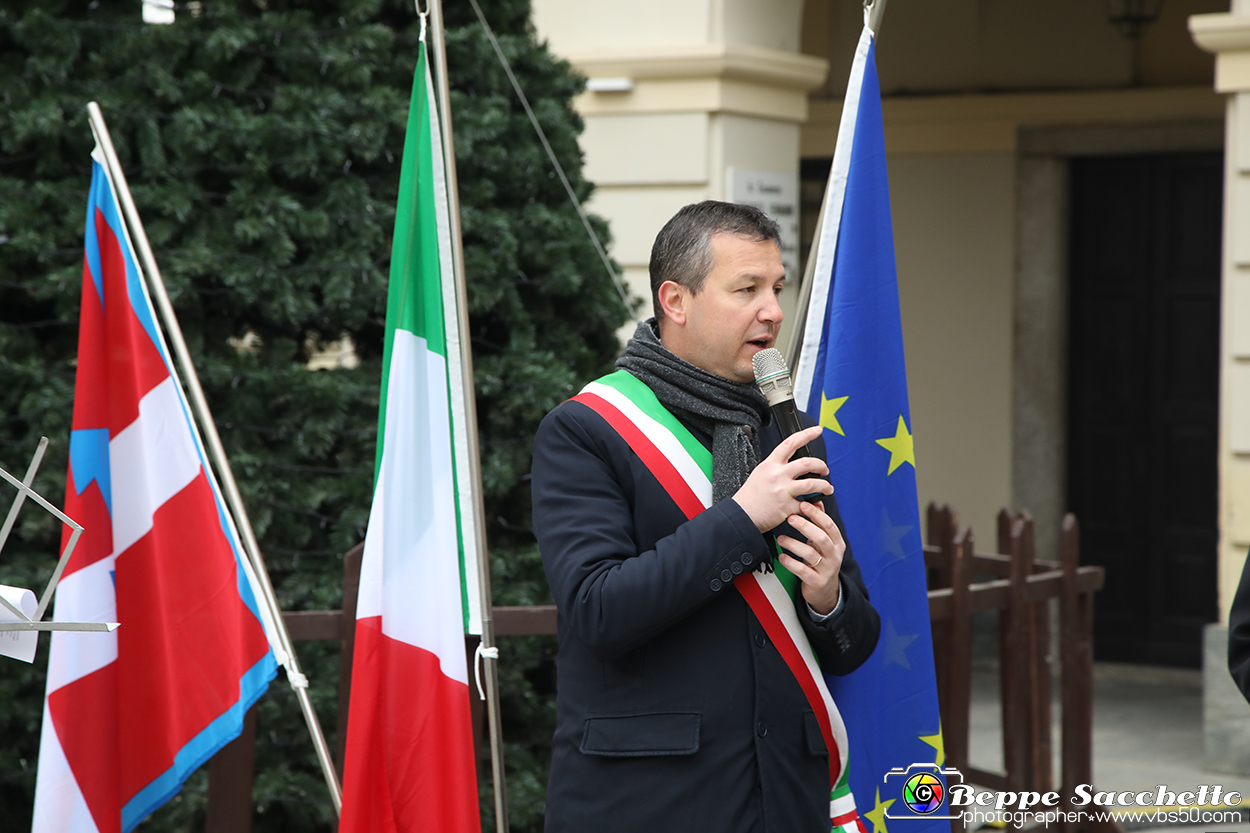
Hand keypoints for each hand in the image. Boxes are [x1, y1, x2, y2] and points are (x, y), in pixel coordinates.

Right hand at [731, 425, 831, 532]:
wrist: (741, 515)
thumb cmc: (749, 497)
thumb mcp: (759, 473)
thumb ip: (775, 467)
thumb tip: (791, 465)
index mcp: (770, 464)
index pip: (790, 443)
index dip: (806, 435)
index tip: (817, 430)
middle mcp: (777, 475)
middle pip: (807, 463)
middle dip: (821, 465)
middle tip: (824, 470)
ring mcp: (783, 490)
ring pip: (812, 483)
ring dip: (824, 485)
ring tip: (827, 488)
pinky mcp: (786, 506)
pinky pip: (806, 505)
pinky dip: (814, 506)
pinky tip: (816, 506)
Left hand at [776, 500, 843, 615]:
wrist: (826, 591)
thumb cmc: (822, 561)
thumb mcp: (824, 543)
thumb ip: (820, 524)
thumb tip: (816, 502)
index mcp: (837, 543)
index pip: (829, 525)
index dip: (816, 514)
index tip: (803, 504)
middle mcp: (834, 555)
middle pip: (821, 538)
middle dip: (805, 526)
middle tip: (790, 518)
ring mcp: (826, 569)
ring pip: (810, 554)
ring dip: (793, 544)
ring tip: (781, 539)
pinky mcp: (816, 581)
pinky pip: (802, 570)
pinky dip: (790, 562)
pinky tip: (782, 556)